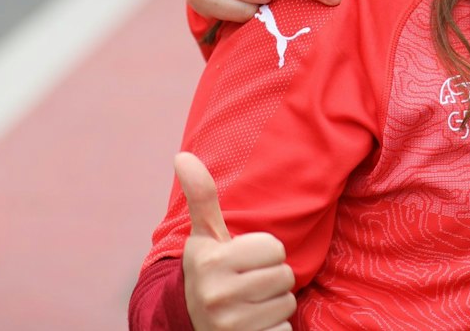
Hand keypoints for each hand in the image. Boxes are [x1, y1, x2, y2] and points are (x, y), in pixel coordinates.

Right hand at [176, 152, 295, 330]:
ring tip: (249, 305)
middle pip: (285, 276)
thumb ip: (201, 197)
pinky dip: (274, 329)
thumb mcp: (205, 237)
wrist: (193, 324)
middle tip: (248, 285)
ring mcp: (229, 325)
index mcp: (210, 261)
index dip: (266, 254)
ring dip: (274, 305)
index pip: (276, 249)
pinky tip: (252, 327)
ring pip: (287, 303)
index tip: (244, 262)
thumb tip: (182, 155)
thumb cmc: (211, 272)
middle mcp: (215, 294)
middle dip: (272, 279)